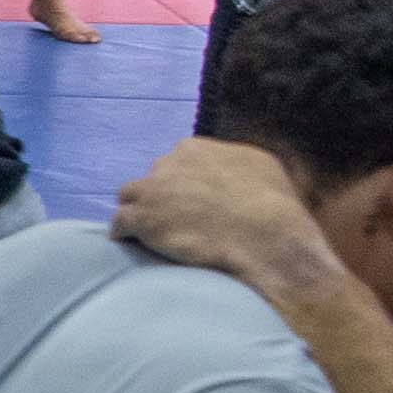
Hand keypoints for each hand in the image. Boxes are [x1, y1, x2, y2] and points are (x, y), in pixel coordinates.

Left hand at [109, 132, 330, 295]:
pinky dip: (123, 233)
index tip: (188, 202)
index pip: (176, 163)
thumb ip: (239, 163)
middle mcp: (171, 162)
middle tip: (171, 220)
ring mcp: (153, 189)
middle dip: (161, 196)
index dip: (181, 184)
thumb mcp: (264, 168)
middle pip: (154, 178)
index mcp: (196, 149)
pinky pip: (119, 223)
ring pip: (130, 196)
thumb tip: (238, 168)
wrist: (265, 236)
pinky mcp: (142, 218)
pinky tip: (128, 243)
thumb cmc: (273, 208)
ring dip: (137, 211)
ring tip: (144, 232)